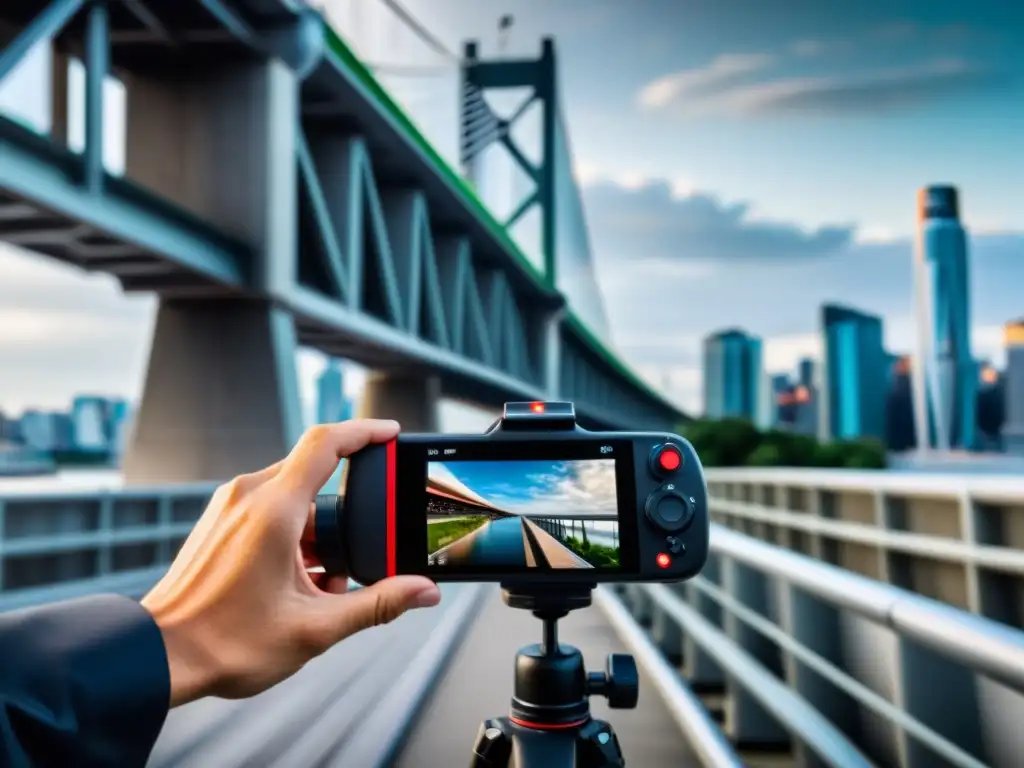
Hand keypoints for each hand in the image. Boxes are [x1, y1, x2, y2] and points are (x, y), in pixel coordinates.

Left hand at [141, 419, 441, 706]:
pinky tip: (301, 581)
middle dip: (348, 506)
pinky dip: (295, 535)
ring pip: (292, 496)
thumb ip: (377, 604)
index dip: (365, 432)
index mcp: (273, 510)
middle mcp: (248, 496)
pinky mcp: (219, 522)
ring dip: (320, 530)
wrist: (156, 656)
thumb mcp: (315, 628)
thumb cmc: (225, 642)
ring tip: (328, 582)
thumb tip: (422, 591)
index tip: (391, 434)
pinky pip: (268, 510)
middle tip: (370, 539)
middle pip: (314, 473)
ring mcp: (228, 508)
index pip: (326, 444)